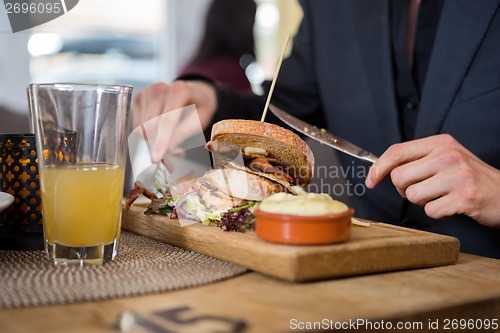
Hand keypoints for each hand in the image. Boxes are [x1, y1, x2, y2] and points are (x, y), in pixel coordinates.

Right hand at [133, 80, 217, 162]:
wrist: (194, 92)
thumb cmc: (199, 106)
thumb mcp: (200, 120)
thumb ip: (183, 133)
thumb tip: (166, 149)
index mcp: (179, 91)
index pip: (166, 120)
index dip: (160, 141)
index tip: (156, 158)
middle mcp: (159, 89)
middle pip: (150, 125)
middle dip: (158, 145)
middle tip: (174, 155)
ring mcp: (147, 92)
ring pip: (141, 127)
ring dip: (152, 142)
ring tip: (172, 145)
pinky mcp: (139, 99)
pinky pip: (137, 125)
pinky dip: (147, 135)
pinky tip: (161, 136)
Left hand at [365, 134, 499, 227]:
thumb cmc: (469, 178)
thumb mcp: (445, 158)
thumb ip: (418, 160)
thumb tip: (381, 168)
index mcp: (440, 143)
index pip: (397, 151)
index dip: (378, 167)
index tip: (371, 180)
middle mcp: (448, 155)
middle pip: (399, 177)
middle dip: (405, 189)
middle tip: (423, 190)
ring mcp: (457, 176)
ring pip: (413, 195)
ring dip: (422, 202)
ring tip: (441, 197)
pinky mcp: (464, 197)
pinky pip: (430, 211)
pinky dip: (437, 213)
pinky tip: (451, 206)